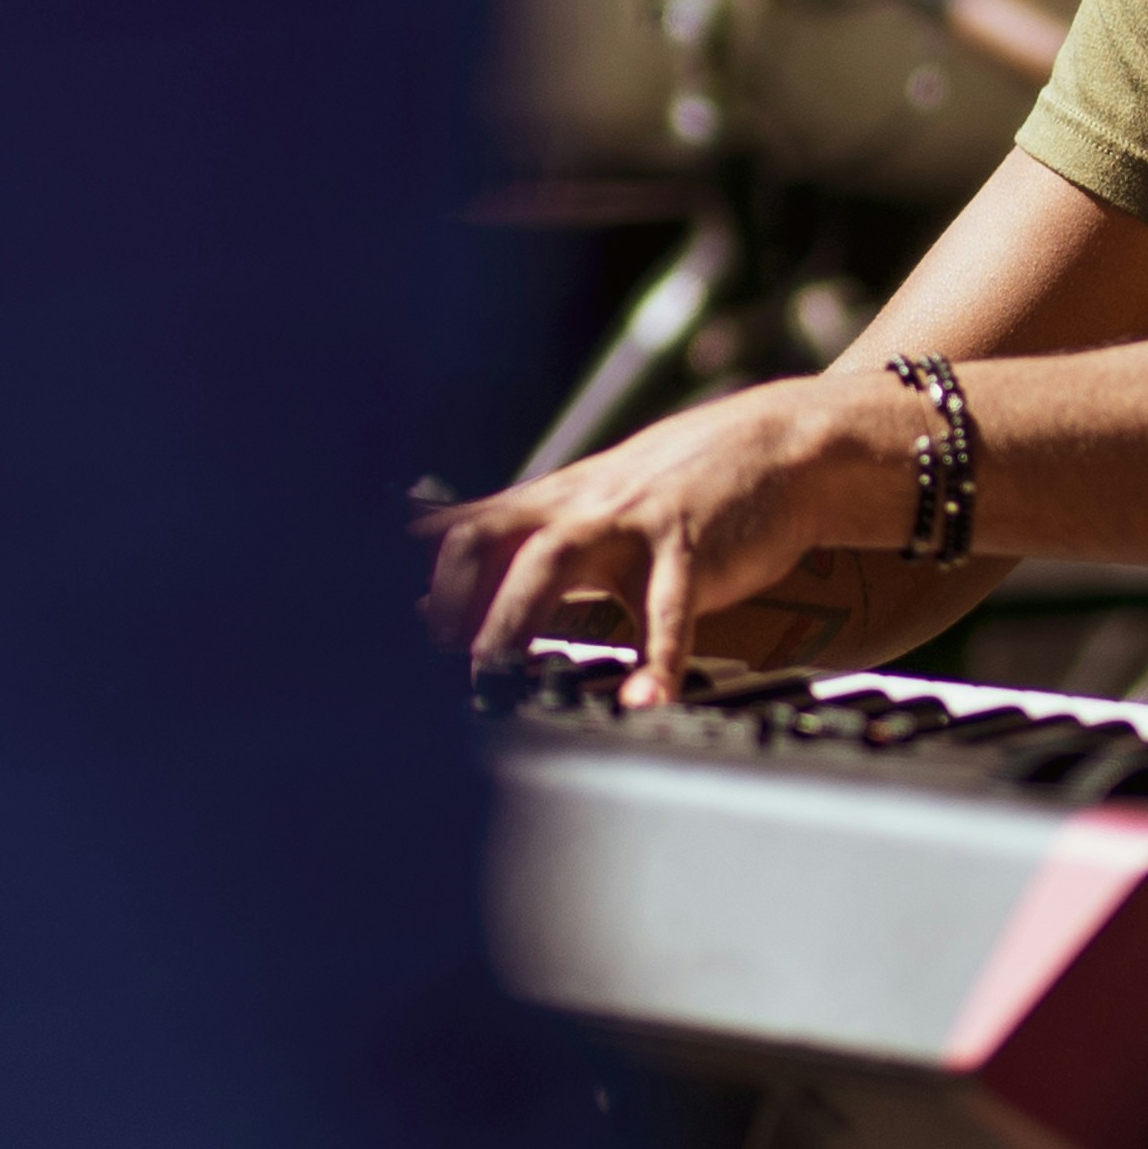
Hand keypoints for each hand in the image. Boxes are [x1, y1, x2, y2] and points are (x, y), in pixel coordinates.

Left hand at [426, 371, 951, 704]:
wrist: (785, 446)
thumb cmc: (684, 488)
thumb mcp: (597, 503)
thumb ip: (534, 541)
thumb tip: (456, 583)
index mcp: (551, 504)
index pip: (456, 528)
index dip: (406, 574)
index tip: (362, 622)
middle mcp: (577, 507)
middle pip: (485, 539)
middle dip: (444, 597)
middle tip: (419, 657)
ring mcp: (631, 523)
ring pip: (554, 562)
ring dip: (515, 620)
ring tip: (496, 679)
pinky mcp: (691, 549)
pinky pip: (667, 611)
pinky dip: (655, 661)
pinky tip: (646, 702)